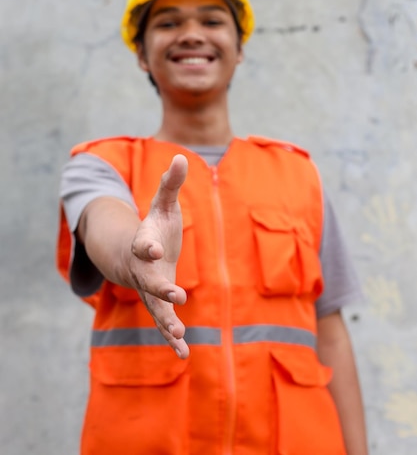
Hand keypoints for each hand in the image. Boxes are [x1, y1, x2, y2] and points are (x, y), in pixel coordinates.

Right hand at [128, 154, 188, 357]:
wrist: (138, 252)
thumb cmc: (154, 224)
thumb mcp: (163, 203)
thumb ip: (171, 184)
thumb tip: (180, 156)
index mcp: (145, 243)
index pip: (144, 244)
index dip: (148, 245)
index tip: (154, 248)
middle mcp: (144, 270)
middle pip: (150, 281)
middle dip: (162, 288)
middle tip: (177, 295)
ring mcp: (150, 289)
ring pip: (156, 308)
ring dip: (167, 321)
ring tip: (179, 335)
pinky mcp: (160, 304)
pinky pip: (164, 323)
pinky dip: (173, 338)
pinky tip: (184, 354)